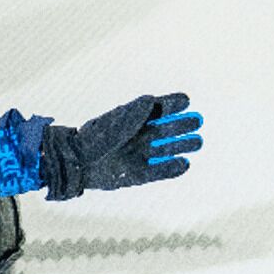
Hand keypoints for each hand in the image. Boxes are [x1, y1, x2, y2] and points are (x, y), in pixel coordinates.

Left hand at [41, 93, 203, 198]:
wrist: (76, 164)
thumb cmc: (92, 140)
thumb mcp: (111, 124)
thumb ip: (131, 114)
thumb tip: (151, 99)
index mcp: (134, 121)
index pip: (158, 110)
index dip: (173, 104)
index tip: (185, 100)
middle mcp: (140, 137)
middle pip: (167, 129)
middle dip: (183, 124)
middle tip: (195, 122)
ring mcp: (141, 155)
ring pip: (168, 149)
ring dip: (183, 145)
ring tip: (197, 142)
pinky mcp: (139, 174)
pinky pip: (160, 172)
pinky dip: (172, 169)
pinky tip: (184, 164)